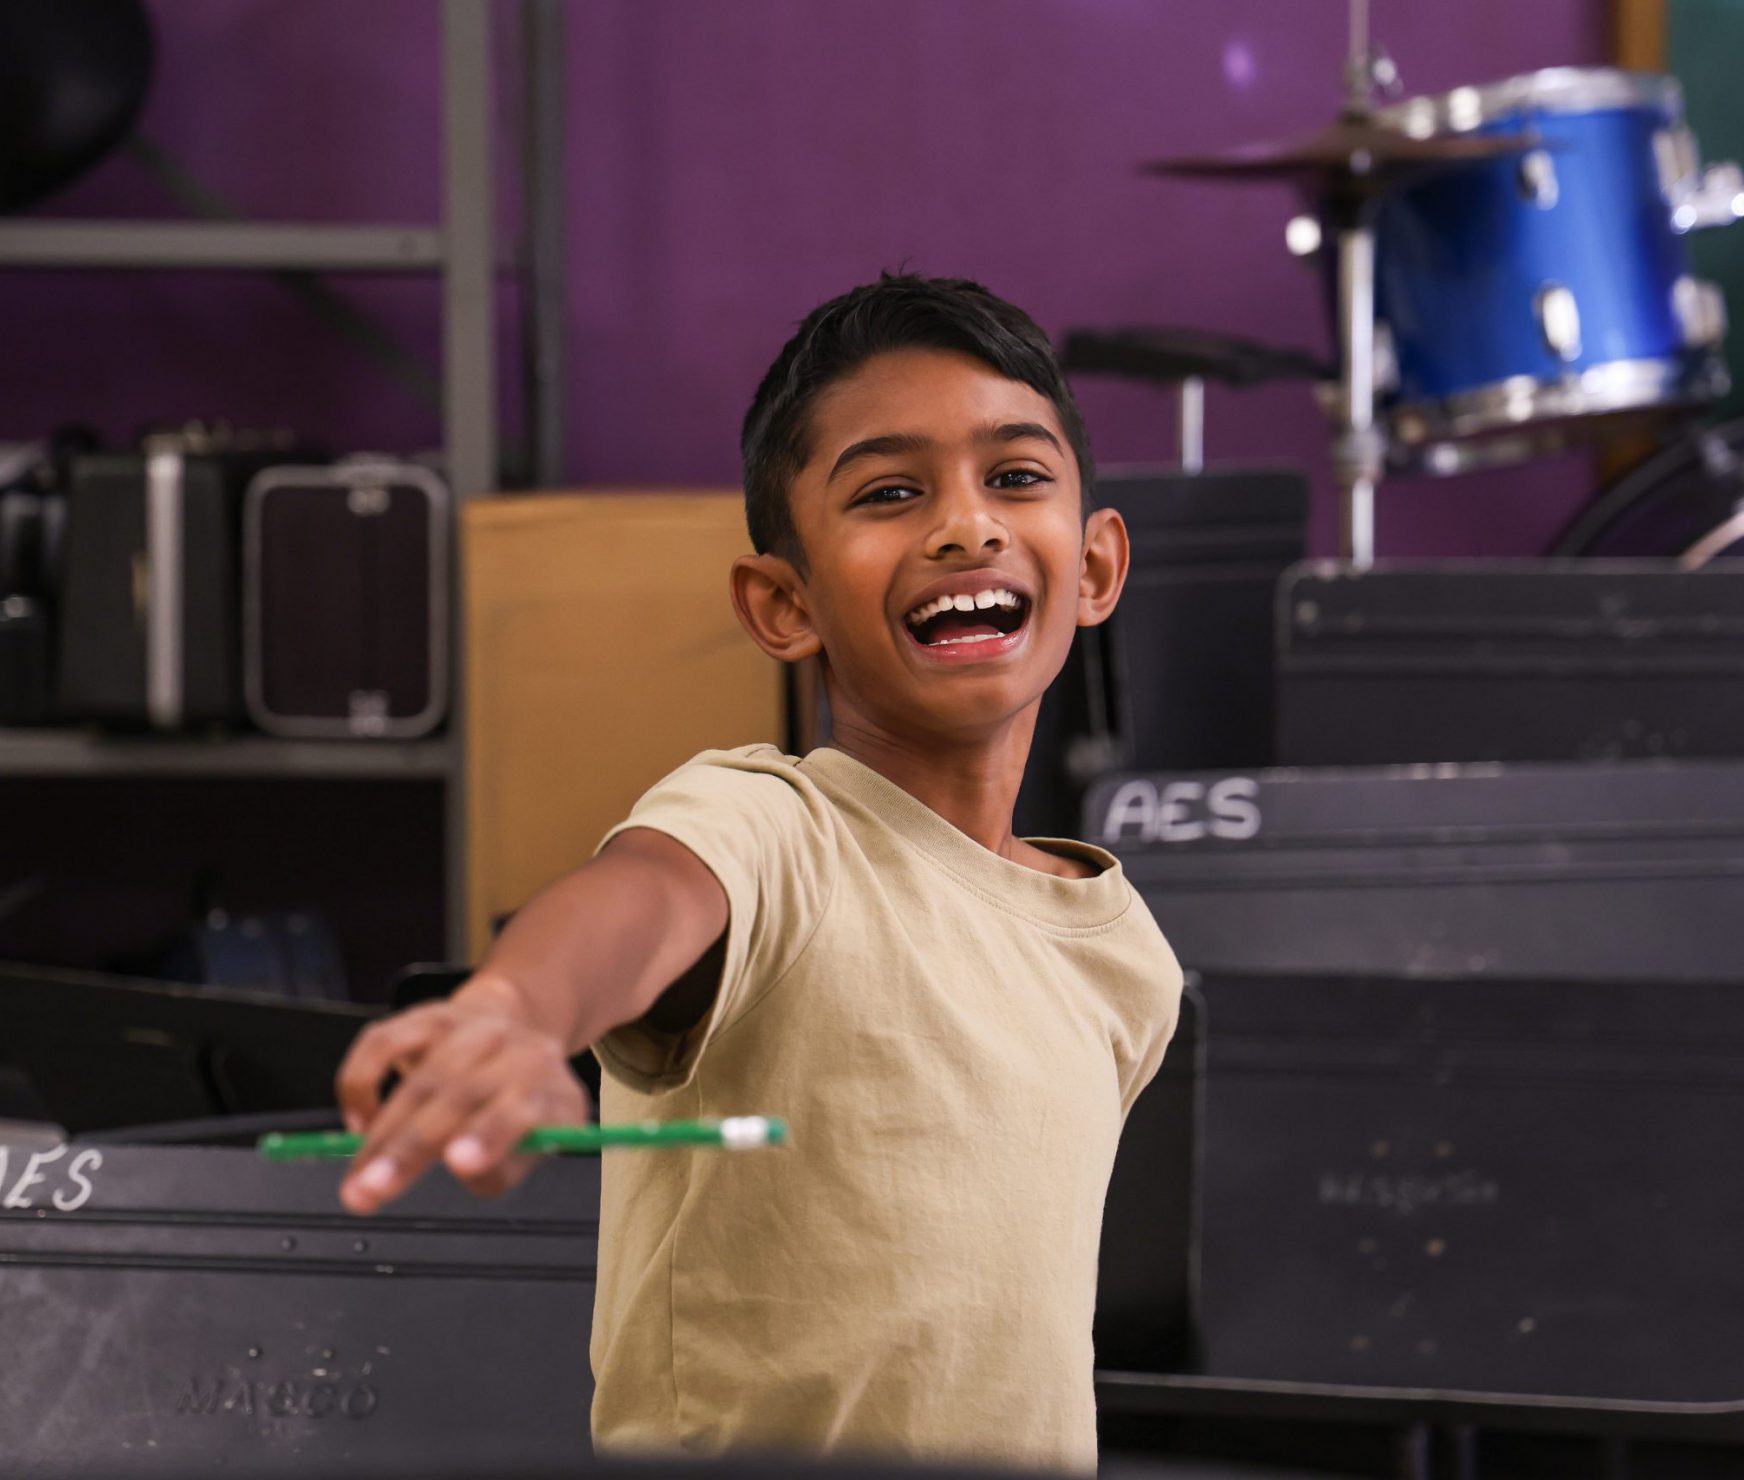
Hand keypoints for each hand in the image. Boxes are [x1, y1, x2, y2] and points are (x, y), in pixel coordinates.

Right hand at [334, 976, 590, 1215]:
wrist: (520, 1029)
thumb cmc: (520, 1106)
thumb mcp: (534, 1144)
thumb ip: (504, 1166)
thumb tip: (466, 1168)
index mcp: (552, 1086)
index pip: (525, 1106)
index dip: (492, 1132)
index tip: (458, 1164)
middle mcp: (516, 1047)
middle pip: (463, 1092)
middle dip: (410, 1146)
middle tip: (371, 1190)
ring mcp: (471, 1026)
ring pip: (423, 1075)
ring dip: (384, 1130)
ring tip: (359, 1174)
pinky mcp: (429, 1014)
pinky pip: (382, 1041)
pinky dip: (362, 1083)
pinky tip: (360, 1123)